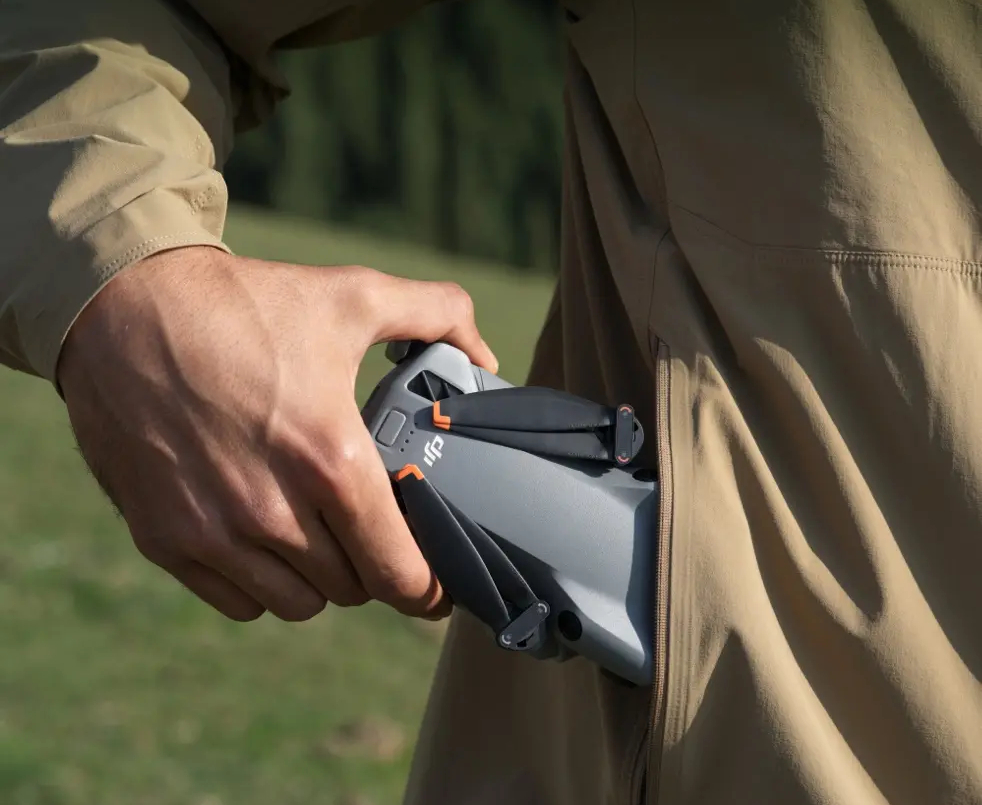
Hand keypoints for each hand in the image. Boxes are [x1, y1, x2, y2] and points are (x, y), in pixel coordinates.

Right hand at [56, 246, 497, 622]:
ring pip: (298, 604)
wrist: (122, 308)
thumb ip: (437, 315)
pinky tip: (269, 543)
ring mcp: (214, 534)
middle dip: (375, 567)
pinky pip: (239, 601)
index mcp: (330, 461)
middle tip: (375, 534)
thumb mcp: (351, 294)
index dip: (428, 589)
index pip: (399, 573)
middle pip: (354, 588)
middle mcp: (273, 512)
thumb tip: (484, 355)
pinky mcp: (166, 540)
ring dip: (321, 580)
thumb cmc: (244, 305)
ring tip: (324, 537)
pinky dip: (263, 584)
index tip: (435, 584)